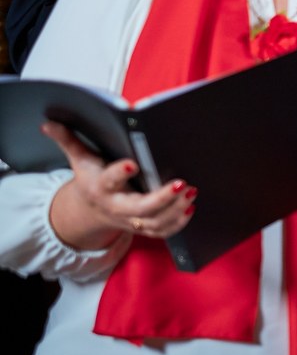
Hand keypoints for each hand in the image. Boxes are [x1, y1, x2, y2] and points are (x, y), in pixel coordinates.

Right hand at [41, 121, 194, 249]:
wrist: (90, 210)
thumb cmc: (92, 179)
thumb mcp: (79, 159)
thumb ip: (68, 140)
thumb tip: (49, 123)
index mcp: (101, 187)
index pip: (109, 180)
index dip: (119, 173)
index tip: (133, 163)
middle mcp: (116, 205)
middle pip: (139, 207)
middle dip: (160, 198)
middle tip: (181, 183)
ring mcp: (131, 219)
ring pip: (154, 222)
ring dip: (175, 210)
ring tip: (190, 192)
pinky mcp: (143, 226)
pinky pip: (161, 232)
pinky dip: (177, 224)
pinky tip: (190, 209)